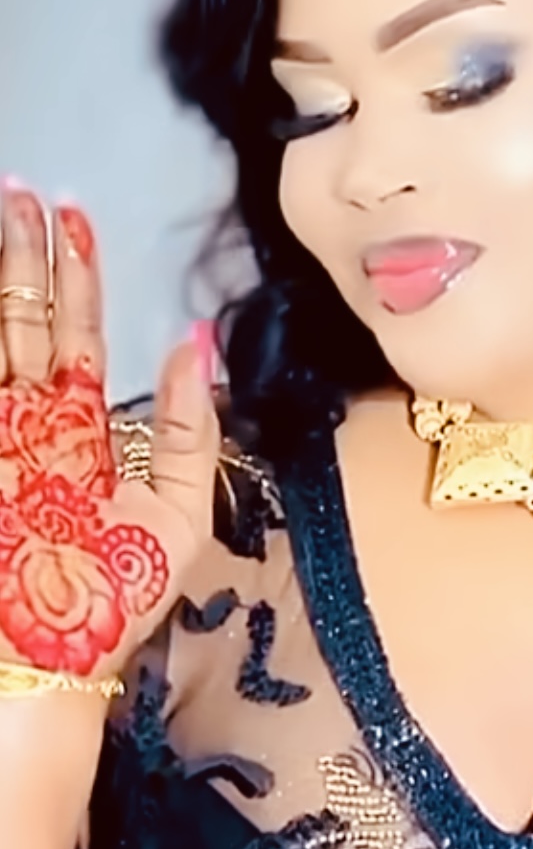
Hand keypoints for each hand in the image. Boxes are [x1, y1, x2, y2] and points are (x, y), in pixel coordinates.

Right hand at [0, 184, 218, 676]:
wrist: (49, 659)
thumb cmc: (115, 601)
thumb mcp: (178, 514)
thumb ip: (191, 431)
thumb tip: (196, 342)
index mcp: (80, 434)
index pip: (75, 337)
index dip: (76, 279)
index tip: (73, 217)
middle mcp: (28, 422)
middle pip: (24, 320)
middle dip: (25, 255)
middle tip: (24, 189)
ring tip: (5, 206)